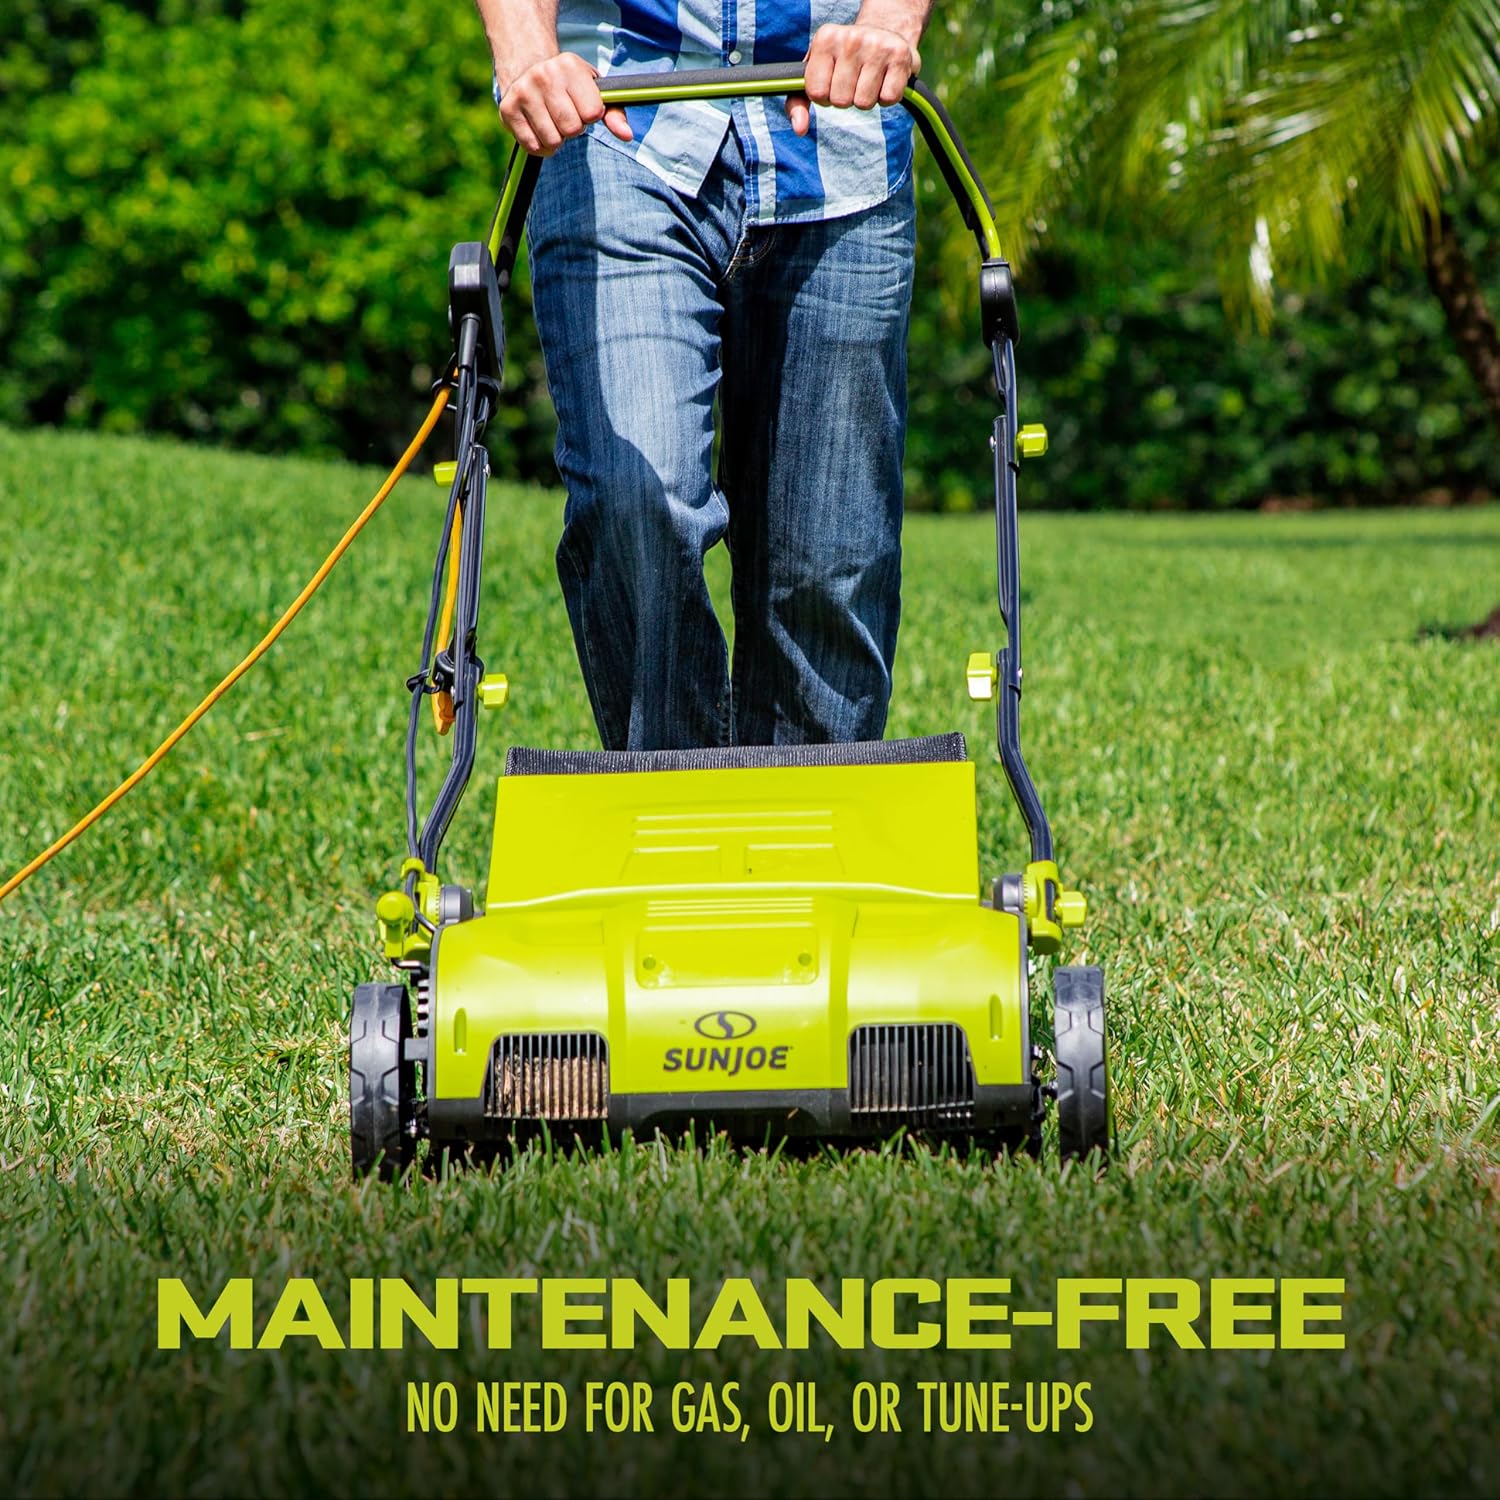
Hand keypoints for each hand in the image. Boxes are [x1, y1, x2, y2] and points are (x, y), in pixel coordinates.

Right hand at [498, 52, 631, 155]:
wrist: (527, 68)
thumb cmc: (569, 86)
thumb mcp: (593, 91)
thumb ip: (613, 113)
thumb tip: (628, 135)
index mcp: (570, 65)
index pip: (593, 113)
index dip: (591, 116)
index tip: (582, 106)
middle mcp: (544, 75)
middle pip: (572, 129)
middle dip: (573, 129)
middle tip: (565, 114)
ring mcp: (523, 92)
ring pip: (553, 141)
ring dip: (557, 139)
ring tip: (552, 120)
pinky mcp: (508, 110)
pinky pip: (534, 147)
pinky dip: (541, 146)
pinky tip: (539, 128)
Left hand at [787, 22, 920, 136]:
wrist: (885, 33)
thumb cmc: (843, 61)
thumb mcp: (815, 75)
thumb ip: (798, 103)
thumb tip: (799, 129)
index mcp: (825, 38)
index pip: (816, 93)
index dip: (824, 96)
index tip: (832, 82)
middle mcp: (851, 37)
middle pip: (841, 101)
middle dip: (847, 99)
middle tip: (854, 80)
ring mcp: (877, 44)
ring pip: (864, 103)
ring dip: (866, 99)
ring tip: (869, 78)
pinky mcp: (900, 55)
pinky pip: (888, 99)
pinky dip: (886, 97)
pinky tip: (884, 79)